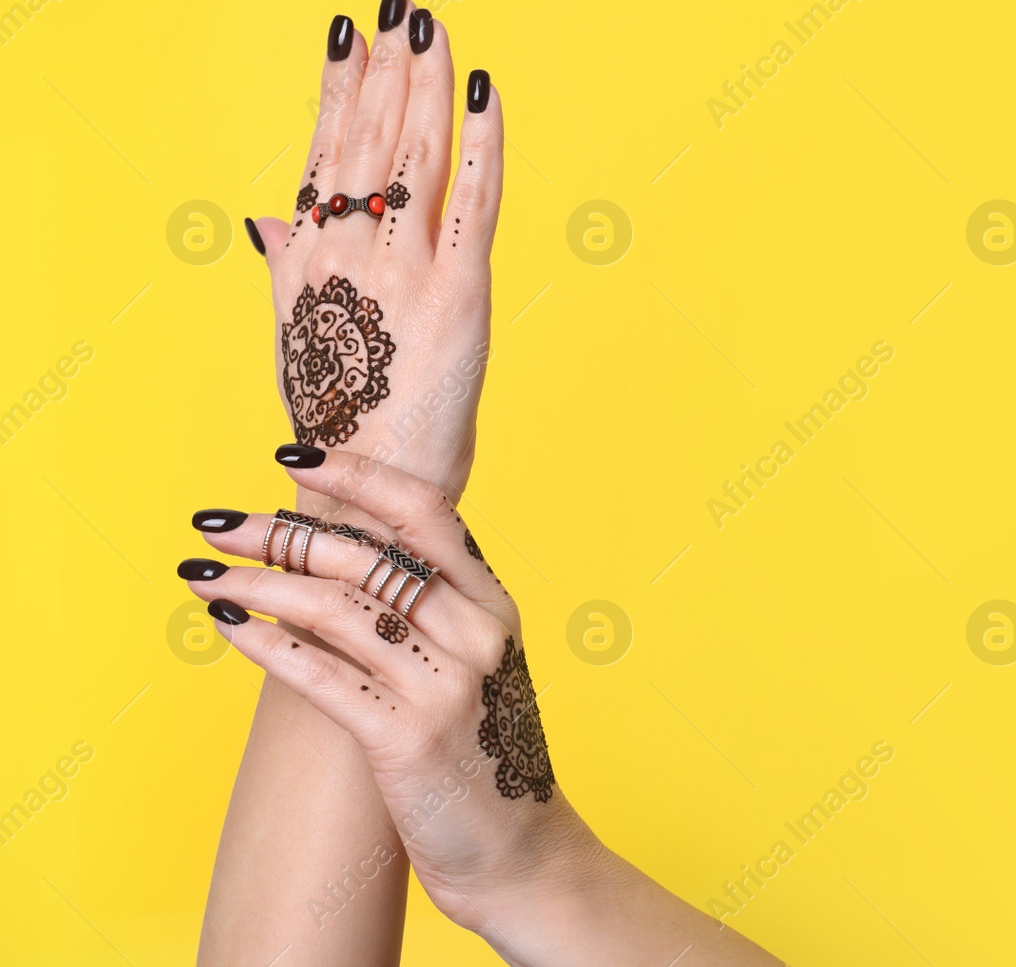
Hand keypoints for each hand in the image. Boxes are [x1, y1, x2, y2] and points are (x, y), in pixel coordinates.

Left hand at [184, 446, 779, 965]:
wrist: (519, 849)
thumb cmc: (485, 751)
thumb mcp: (475, 664)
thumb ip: (430, 609)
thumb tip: (341, 552)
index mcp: (493, 603)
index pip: (424, 512)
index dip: (357, 476)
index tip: (291, 459)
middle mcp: (475, 634)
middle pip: (366, 556)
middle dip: (279, 532)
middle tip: (216, 523)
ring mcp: (445, 687)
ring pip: (335, 610)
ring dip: (257, 584)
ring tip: (203, 574)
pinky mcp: (408, 739)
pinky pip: (323, 678)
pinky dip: (268, 647)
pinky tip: (229, 629)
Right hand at [246, 0, 500, 495]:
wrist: (367, 494)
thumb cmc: (340, 422)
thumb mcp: (296, 335)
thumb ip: (287, 267)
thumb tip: (267, 214)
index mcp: (310, 258)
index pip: (324, 151)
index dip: (340, 87)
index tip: (350, 33)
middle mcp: (349, 254)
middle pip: (370, 140)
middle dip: (389, 69)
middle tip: (404, 8)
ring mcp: (403, 271)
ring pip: (416, 156)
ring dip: (427, 86)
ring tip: (434, 31)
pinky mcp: (457, 294)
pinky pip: (474, 199)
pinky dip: (482, 142)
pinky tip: (485, 93)